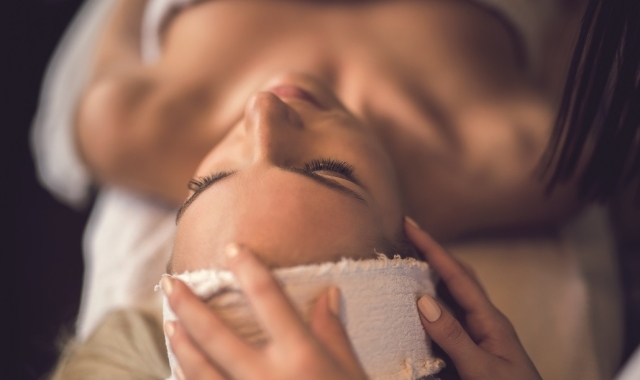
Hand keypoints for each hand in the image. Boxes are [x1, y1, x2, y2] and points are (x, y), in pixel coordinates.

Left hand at [161, 244, 367, 379]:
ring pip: (200, 370)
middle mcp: (268, 376)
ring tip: (170, 322)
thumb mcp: (352, 373)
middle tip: (171, 282)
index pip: (268, 300)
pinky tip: (182, 370)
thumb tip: (328, 293)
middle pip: (217, 334)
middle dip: (190, 305)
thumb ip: (333, 333)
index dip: (249, 269)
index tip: (234, 249)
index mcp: (301, 355)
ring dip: (182, 344)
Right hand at [405, 217, 541, 379]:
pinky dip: (429, 308)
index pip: (457, 275)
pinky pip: (446, 321)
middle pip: (456, 277)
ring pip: (450, 297)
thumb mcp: (482, 369)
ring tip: (404, 265)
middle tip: (405, 237)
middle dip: (432, 254)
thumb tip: (422, 299)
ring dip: (429, 278)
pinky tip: (413, 310)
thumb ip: (453, 336)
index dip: (433, 248)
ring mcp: (477, 335)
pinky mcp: (469, 350)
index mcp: (489, 320)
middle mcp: (483, 321)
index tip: (410, 224)